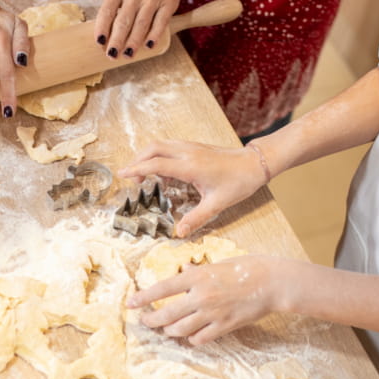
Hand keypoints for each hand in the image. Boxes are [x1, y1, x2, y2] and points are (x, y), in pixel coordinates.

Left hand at [77, 0, 186, 58]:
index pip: (108, 10)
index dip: (102, 27)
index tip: (98, 42)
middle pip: (124, 21)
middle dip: (117, 40)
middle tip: (111, 55)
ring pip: (141, 24)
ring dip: (133, 42)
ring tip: (126, 55)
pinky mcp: (169, 2)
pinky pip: (161, 22)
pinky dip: (155, 35)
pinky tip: (148, 46)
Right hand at [119, 140, 266, 236]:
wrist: (255, 163)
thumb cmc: (238, 182)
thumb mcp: (216, 204)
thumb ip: (195, 218)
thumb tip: (179, 233)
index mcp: (190, 166)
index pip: (155, 165)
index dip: (136, 169)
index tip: (122, 175)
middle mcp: (187, 153)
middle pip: (152, 148)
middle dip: (137, 160)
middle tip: (131, 178)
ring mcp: (191, 147)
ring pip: (160, 144)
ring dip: (147, 156)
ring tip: (143, 174)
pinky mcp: (195, 146)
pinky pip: (170, 146)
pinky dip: (159, 154)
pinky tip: (163, 170)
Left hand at [127, 254, 291, 344]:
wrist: (271, 282)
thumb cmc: (246, 267)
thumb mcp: (217, 264)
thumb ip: (198, 272)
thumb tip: (184, 273)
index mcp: (197, 278)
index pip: (162, 289)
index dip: (143, 298)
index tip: (131, 303)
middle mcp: (201, 297)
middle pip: (166, 315)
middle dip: (151, 320)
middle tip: (144, 321)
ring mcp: (212, 314)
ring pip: (180, 330)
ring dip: (169, 331)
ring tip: (166, 328)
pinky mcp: (224, 327)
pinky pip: (200, 338)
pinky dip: (192, 339)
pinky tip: (191, 335)